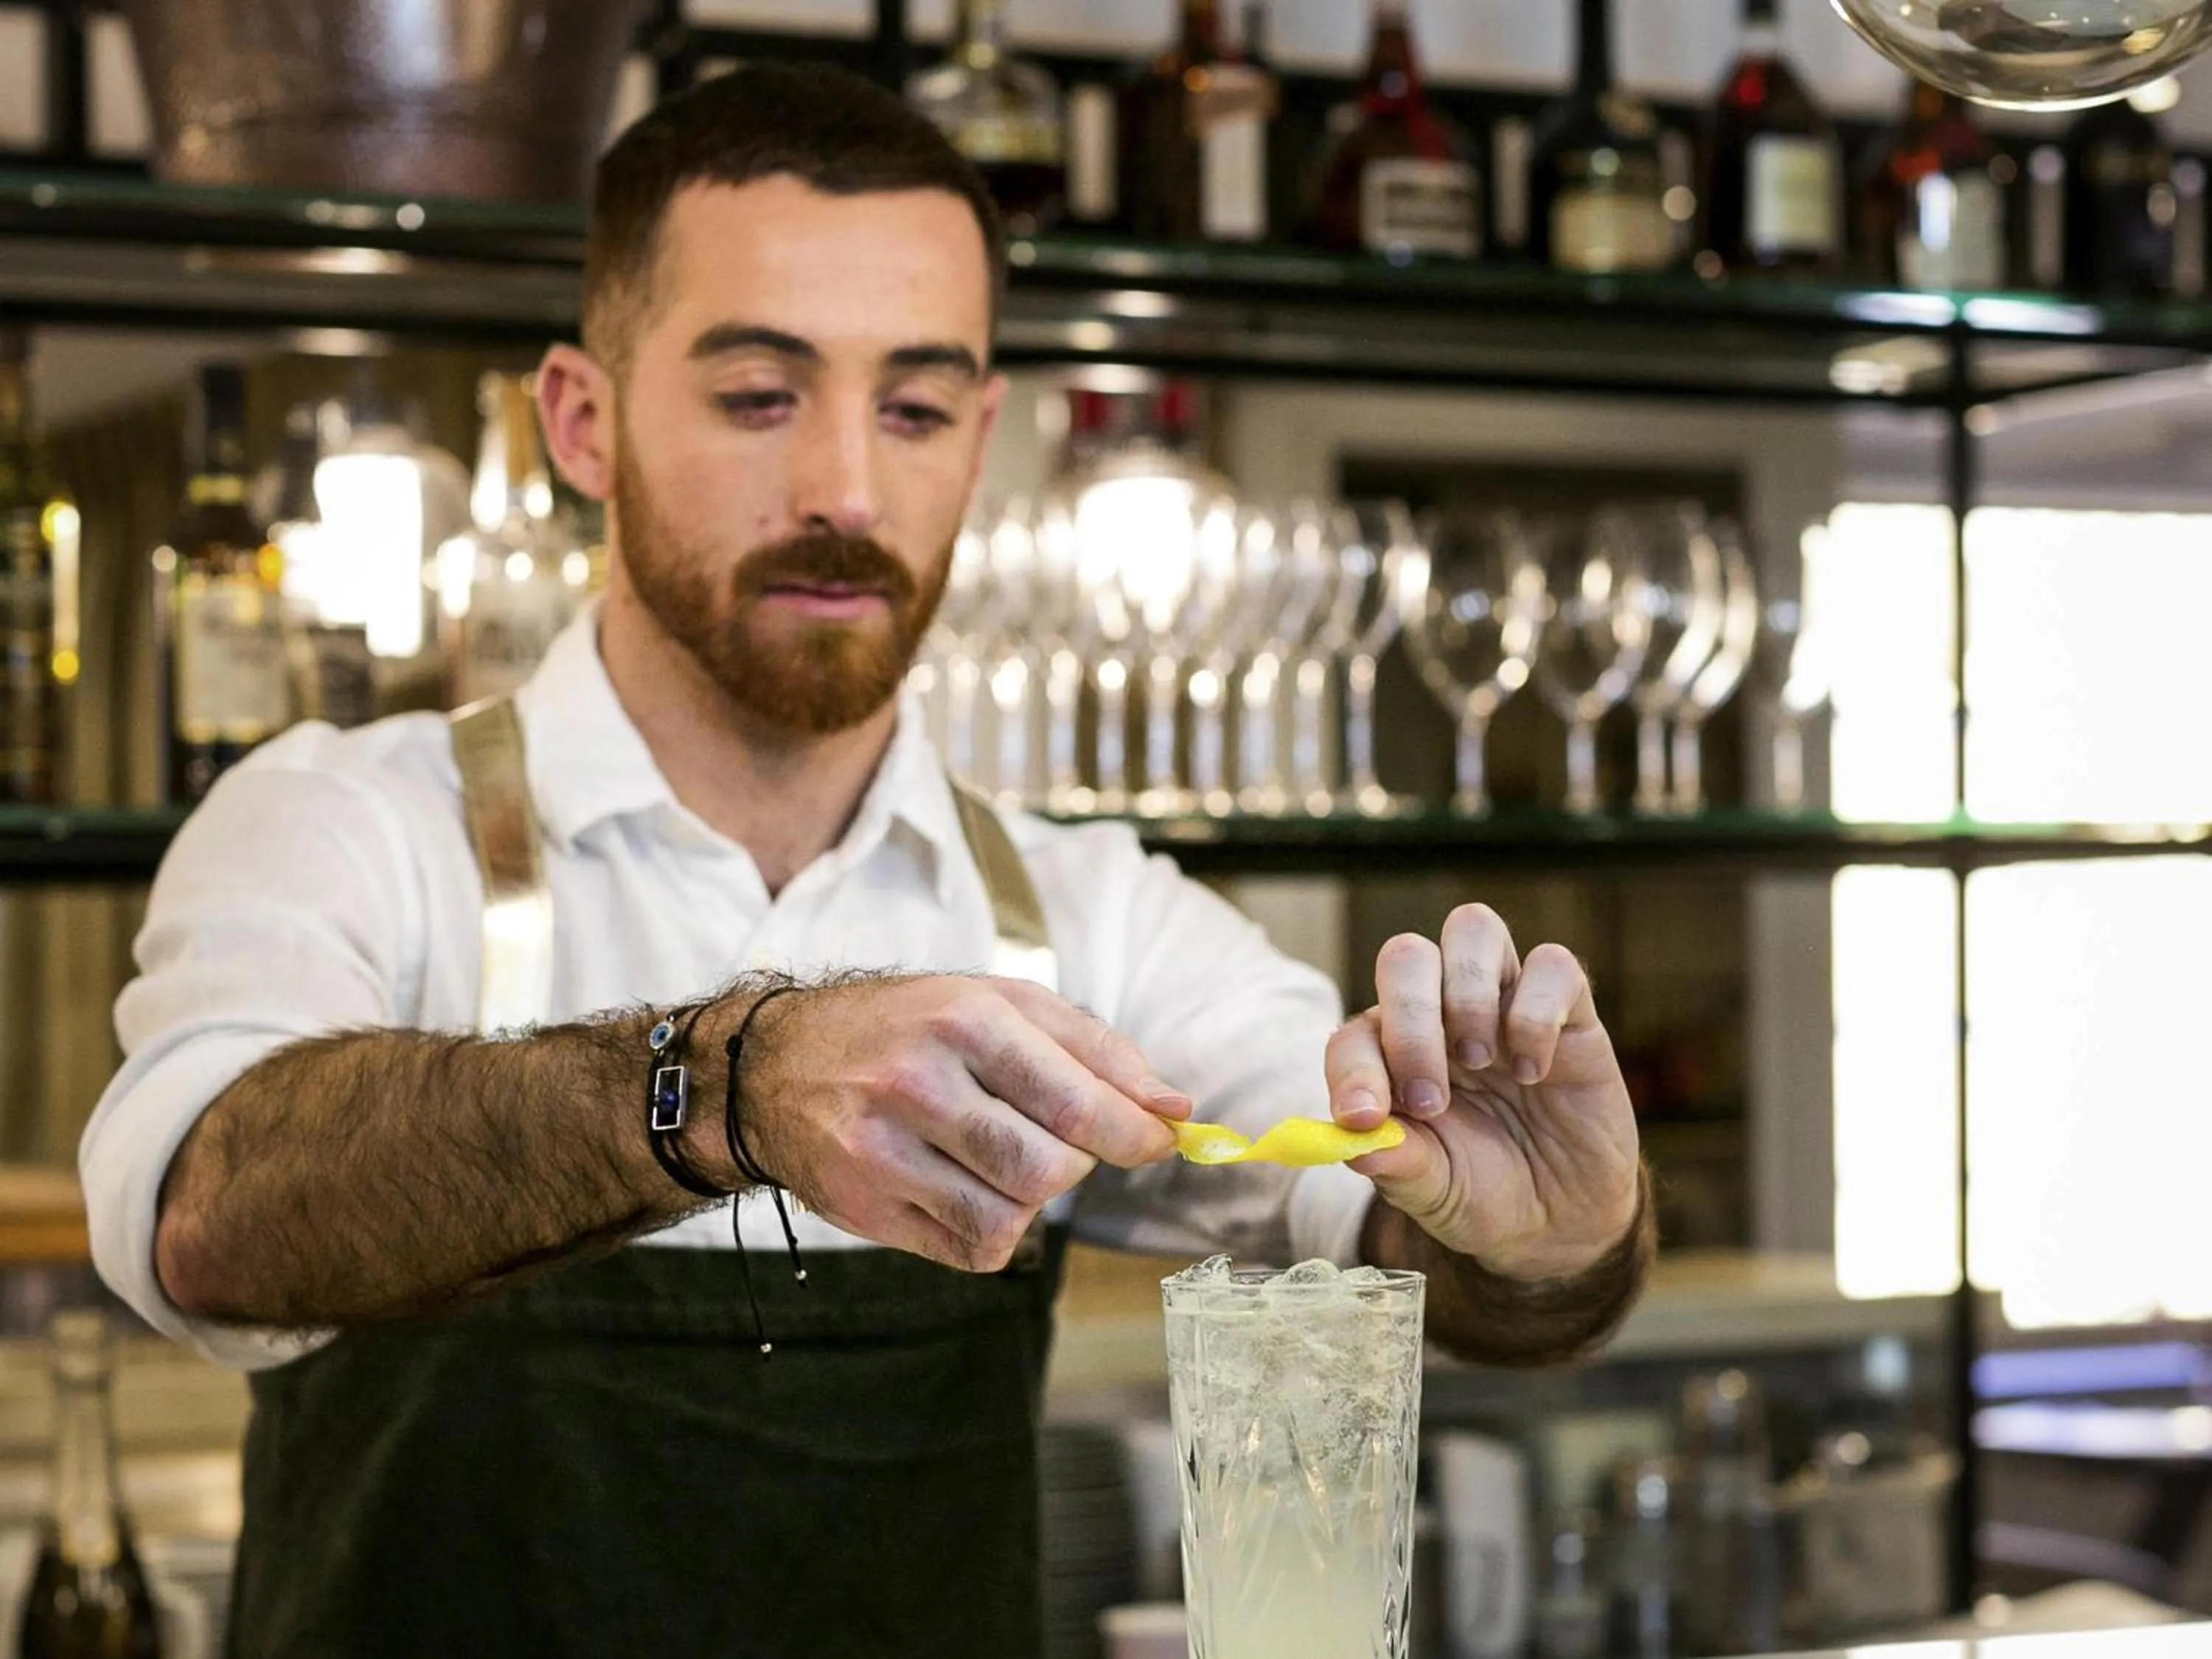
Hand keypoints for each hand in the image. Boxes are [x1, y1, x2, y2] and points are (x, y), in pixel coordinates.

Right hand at [728, 975, 1186, 1272]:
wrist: (776, 1066)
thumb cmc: (910, 1028)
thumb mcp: (1000, 1004)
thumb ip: (1096, 1051)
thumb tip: (1175, 1109)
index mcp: (964, 1021)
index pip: (1077, 1101)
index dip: (1136, 1134)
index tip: (1160, 1141)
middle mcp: (917, 1084)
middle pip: (1047, 1170)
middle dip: (1074, 1165)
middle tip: (1057, 1141)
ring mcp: (883, 1152)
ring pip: (1010, 1219)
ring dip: (1030, 1200)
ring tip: (1004, 1160)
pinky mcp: (867, 1209)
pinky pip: (971, 1251)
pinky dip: (992, 1232)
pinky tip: (967, 1190)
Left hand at [1328, 904, 1641, 1281]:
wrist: (1563, 1221)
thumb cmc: (1483, 1194)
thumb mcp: (1433, 1192)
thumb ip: (1396, 1163)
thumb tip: (1356, 1143)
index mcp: (1392, 1057)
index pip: (1355, 1034)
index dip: (1352, 1069)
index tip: (1365, 1118)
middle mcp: (1442, 1016)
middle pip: (1406, 956)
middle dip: (1411, 1020)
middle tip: (1430, 1098)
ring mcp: (1503, 1004)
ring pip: (1473, 928)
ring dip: (1468, 994)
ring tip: (1481, 1061)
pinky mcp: (1569, 1011)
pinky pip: (1552, 963)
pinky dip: (1537, 1011)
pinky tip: (1534, 1070)